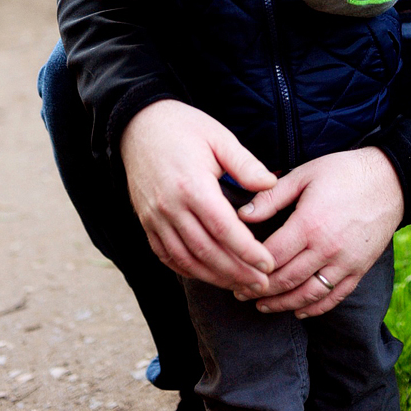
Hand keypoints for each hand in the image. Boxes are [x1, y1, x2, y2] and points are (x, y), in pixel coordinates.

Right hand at [120, 99, 277, 291]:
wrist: (139, 124)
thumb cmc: (184, 127)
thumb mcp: (219, 136)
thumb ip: (245, 164)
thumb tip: (271, 184)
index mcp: (192, 184)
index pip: (223, 228)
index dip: (247, 251)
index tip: (268, 264)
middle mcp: (170, 206)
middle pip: (207, 251)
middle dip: (236, 272)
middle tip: (261, 284)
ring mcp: (154, 217)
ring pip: (186, 259)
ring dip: (214, 277)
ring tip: (239, 285)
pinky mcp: (146, 222)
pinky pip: (166, 255)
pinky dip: (188, 270)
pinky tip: (207, 275)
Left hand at [234, 146, 402, 316]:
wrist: (389, 180)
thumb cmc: (343, 172)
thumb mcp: (304, 175)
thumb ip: (271, 197)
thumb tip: (242, 215)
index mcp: (310, 223)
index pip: (273, 256)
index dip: (251, 268)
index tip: (235, 272)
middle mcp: (327, 248)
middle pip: (287, 280)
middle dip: (261, 291)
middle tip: (242, 294)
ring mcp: (345, 262)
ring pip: (309, 294)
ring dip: (283, 304)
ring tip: (263, 306)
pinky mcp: (359, 269)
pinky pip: (335, 297)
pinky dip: (315, 308)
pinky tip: (299, 310)